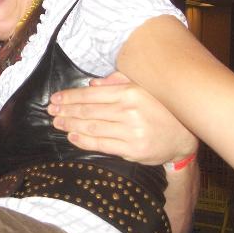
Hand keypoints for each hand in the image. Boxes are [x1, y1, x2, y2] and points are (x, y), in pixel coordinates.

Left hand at [48, 72, 197, 165]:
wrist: (183, 136)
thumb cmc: (158, 108)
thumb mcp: (142, 88)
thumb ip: (117, 82)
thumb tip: (92, 84)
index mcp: (130, 92)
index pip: (92, 94)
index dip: (70, 96)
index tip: (55, 98)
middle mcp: (130, 111)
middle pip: (89, 111)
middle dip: (66, 110)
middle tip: (50, 111)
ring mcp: (131, 132)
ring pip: (92, 127)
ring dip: (71, 124)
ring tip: (57, 122)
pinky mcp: (132, 150)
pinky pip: (102, 144)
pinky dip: (84, 140)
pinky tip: (72, 136)